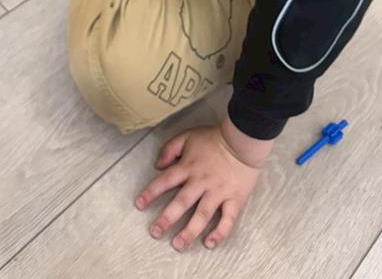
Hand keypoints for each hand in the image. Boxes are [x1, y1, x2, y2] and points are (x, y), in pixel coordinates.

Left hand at [135, 124, 263, 251]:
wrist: (243, 140)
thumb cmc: (214, 138)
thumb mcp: (188, 136)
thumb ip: (170, 148)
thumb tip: (158, 165)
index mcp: (188, 167)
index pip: (165, 181)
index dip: (151, 193)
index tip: (139, 205)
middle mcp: (201, 182)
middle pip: (181, 203)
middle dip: (167, 219)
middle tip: (155, 233)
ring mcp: (218, 192)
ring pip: (202, 215)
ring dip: (189, 231)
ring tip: (178, 244)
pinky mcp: (234, 199)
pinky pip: (228, 219)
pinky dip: (220, 232)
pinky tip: (210, 243)